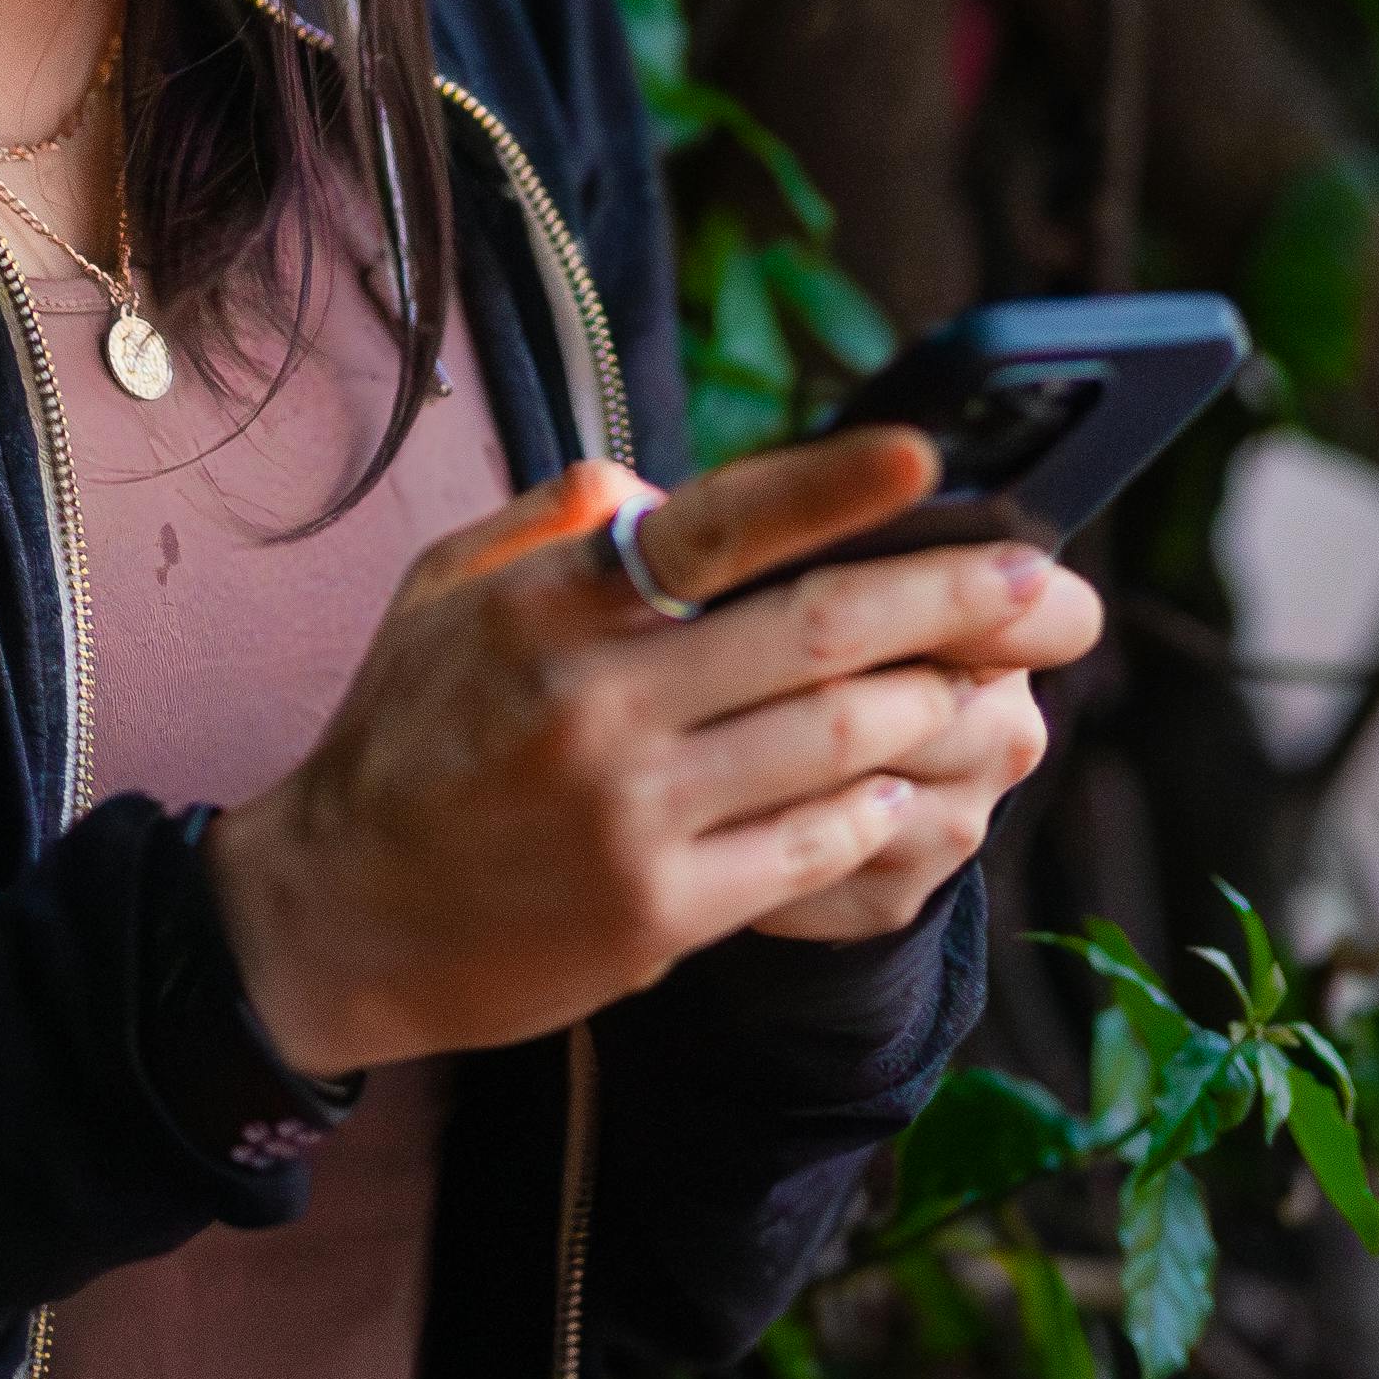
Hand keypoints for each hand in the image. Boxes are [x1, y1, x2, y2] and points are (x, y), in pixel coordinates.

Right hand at [202, 431, 1092, 1073]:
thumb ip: (549, 526)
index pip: (720, 526)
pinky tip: (913, 783)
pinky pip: (812, 851)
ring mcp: (634, 816)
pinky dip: (877, 808)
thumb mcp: (438, 595)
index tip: (933, 455)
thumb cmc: (400, 740)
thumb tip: (648, 482)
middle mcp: (600, 704)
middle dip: (957, 602)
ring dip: (940, 709)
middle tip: (1052, 587)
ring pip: (839, 745)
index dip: (834, 486)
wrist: (326, 923)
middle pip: (821, 638)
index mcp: (553, 607)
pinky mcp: (658, 914)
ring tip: (1004, 684)